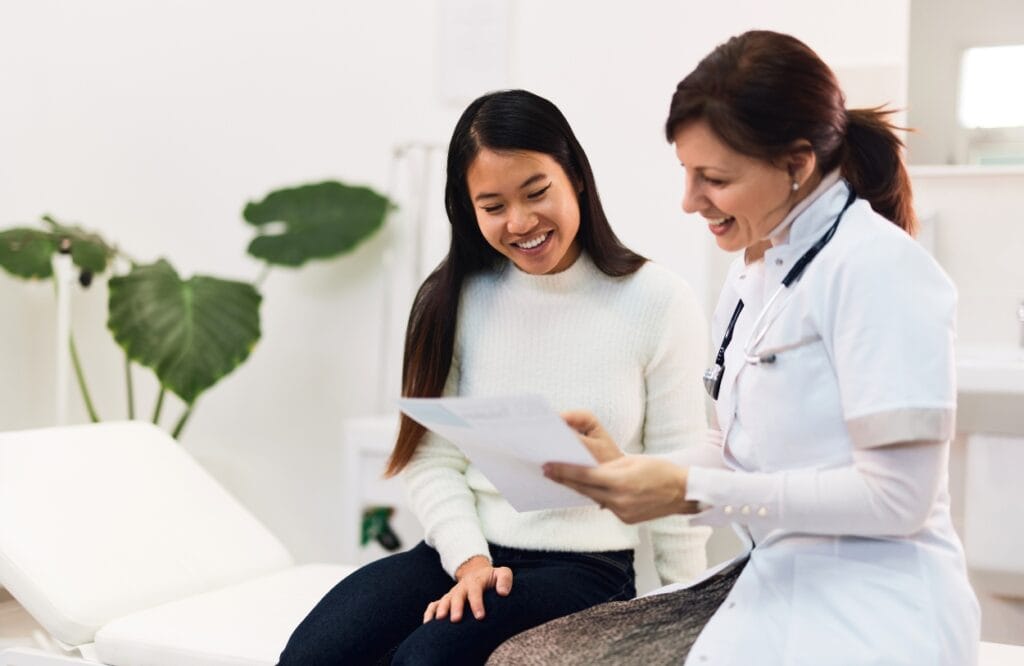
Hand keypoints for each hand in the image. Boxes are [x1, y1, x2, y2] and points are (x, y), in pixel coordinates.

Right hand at [423, 556, 512, 622]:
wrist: (477, 573)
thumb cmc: (492, 578)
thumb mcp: (502, 573)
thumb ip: (505, 579)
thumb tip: (503, 593)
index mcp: (476, 581)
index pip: (475, 591)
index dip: (477, 603)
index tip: (480, 616)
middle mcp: (462, 588)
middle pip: (457, 596)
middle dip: (456, 607)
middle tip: (456, 619)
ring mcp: (452, 594)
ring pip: (444, 601)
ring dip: (440, 610)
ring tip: (438, 620)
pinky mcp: (446, 600)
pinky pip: (433, 605)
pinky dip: (429, 613)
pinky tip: (426, 624)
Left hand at [548, 412, 699, 522]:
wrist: (683, 492)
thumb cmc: (659, 470)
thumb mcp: (632, 461)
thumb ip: (608, 468)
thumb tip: (586, 471)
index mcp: (620, 481)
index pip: (584, 475)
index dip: (564, 471)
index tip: (548, 466)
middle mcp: (619, 500)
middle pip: (584, 488)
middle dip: (565, 479)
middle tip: (547, 471)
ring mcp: (622, 512)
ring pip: (593, 497)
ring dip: (579, 488)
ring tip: (563, 478)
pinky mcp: (626, 519)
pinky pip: (605, 505)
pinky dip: (597, 496)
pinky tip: (588, 489)